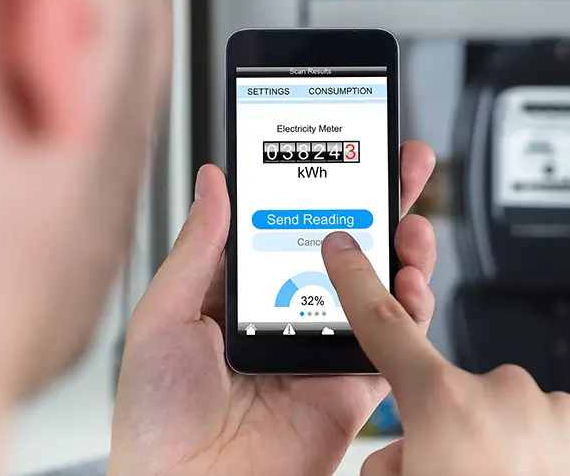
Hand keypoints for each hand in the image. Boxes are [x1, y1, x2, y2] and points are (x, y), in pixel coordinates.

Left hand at [108, 141, 436, 475]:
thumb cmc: (157, 420)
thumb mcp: (162, 318)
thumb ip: (199, 250)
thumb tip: (215, 183)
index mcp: (243, 293)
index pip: (293, 224)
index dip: (323, 186)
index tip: (345, 150)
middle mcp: (290, 313)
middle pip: (346, 247)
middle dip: (382, 203)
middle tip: (405, 165)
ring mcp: (324, 346)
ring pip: (379, 286)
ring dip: (404, 249)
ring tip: (411, 223)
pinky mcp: (352, 385)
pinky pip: (393, 340)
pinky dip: (411, 309)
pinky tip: (410, 281)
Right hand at [321, 234, 569, 475]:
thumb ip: (388, 463)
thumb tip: (396, 455)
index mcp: (444, 405)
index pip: (386, 327)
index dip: (358, 283)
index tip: (346, 249)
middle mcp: (506, 394)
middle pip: (460, 395)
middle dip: (454, 431)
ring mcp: (564, 414)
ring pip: (520, 417)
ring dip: (511, 448)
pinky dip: (562, 460)